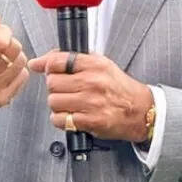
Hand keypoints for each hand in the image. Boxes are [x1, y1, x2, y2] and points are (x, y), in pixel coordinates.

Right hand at [0, 13, 28, 116]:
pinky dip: (17, 69)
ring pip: (20, 62)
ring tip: (0, 56)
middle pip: (13, 50)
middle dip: (9, 41)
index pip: (1, 41)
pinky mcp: (0, 100)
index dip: (3, 31)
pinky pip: (23, 76)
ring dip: (14, 55)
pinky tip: (4, 68)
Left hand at [27, 51, 153, 142]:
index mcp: (95, 65)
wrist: (141, 111)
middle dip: (54, 87)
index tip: (45, 69)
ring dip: (57, 104)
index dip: (47, 65)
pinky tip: (72, 116)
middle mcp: (92, 82)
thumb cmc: (120, 88)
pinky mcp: (89, 121)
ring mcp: (90, 102)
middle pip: (52, 82)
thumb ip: (73, 60)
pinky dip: (61, 119)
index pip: (57, 60)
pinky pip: (59, 119)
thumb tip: (40, 61)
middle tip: (64, 89)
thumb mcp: (102, 65)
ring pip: (53, 101)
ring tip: (69, 104)